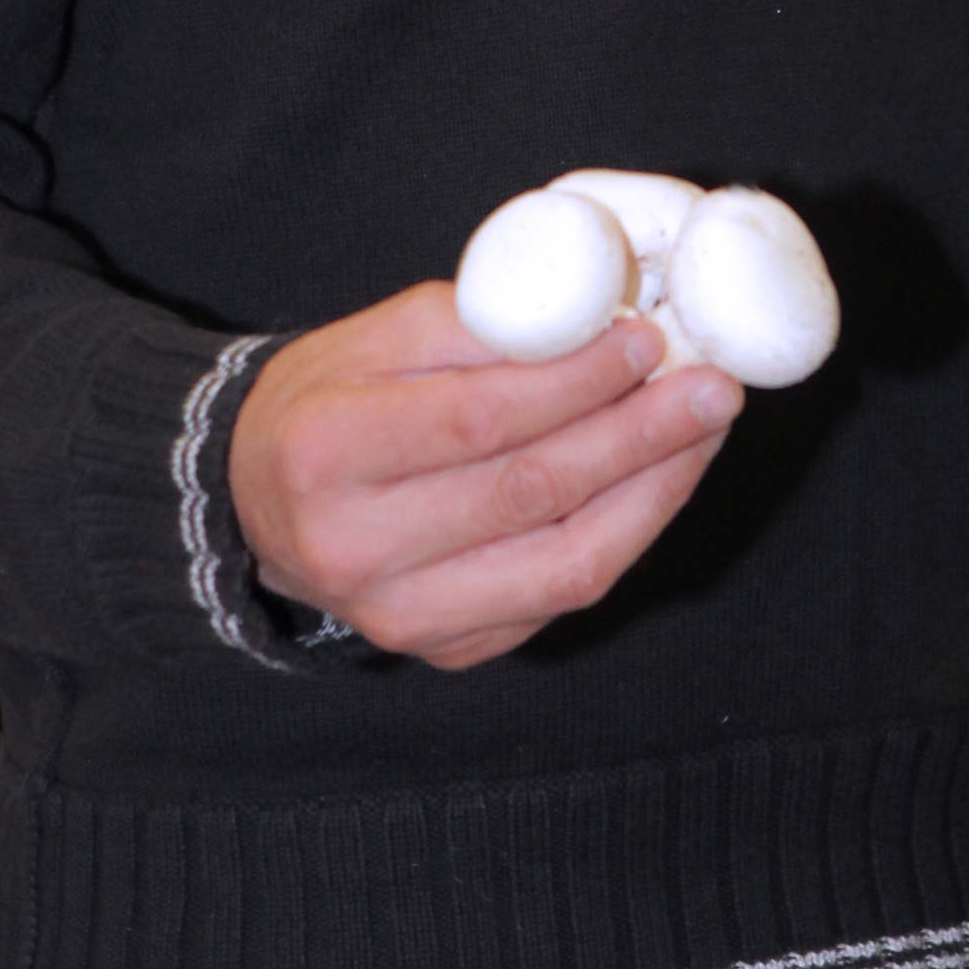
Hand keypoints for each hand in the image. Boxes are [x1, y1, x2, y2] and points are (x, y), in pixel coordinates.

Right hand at [227, 283, 742, 672]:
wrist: (256, 502)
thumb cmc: (327, 402)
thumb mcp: (375, 337)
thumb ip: (482, 325)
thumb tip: (604, 318)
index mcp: (325, 452)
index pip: (477, 420)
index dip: (574, 382)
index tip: (646, 341)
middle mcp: (356, 550)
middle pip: (530, 493)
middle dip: (640, 435)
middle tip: (712, 386)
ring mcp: (402, 617)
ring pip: (565, 563)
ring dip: (654, 490)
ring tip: (705, 430)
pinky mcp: (448, 650)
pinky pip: (560, 595)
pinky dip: (626, 534)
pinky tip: (661, 479)